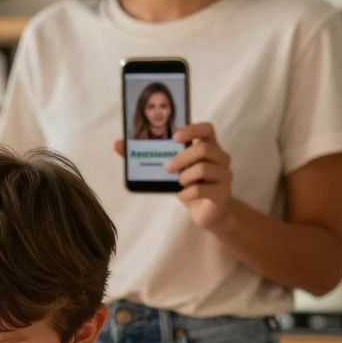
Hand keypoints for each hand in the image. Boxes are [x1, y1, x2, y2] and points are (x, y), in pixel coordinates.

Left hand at [114, 122, 236, 230]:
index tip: (174, 137)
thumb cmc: (190, 187)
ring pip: (204, 168)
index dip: (192, 129)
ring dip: (185, 176)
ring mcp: (224, 175)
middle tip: (168, 168)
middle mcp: (220, 158)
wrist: (208, 213)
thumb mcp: (170, 171)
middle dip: (181, 158)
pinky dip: (188, 193)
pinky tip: (182, 195)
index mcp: (209, 147)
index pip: (207, 129)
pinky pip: (203, 189)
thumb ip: (148, 157)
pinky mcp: (222, 193)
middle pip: (203, 148)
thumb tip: (117, 144)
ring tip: (178, 182)